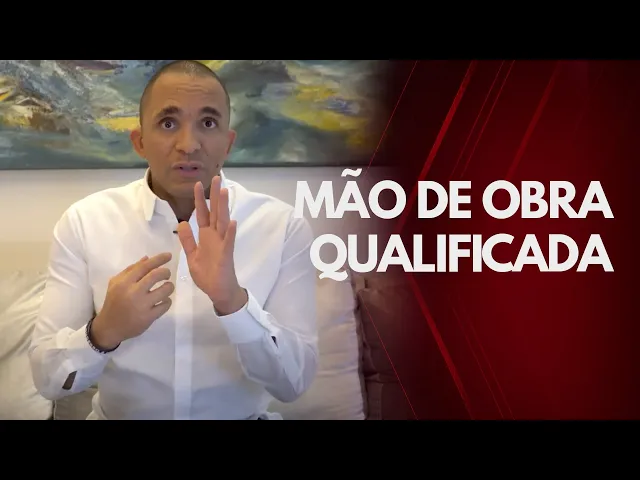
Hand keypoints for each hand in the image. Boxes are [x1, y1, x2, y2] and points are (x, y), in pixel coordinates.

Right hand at [90, 253, 173, 349]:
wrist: (109, 326)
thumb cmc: (114, 301)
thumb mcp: (116, 283)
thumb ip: (131, 270)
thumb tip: (147, 258)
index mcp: (124, 282)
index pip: (145, 266)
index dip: (159, 259)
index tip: (168, 255)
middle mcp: (133, 292)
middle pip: (156, 275)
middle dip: (166, 272)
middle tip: (167, 274)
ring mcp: (142, 306)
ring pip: (165, 290)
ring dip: (169, 286)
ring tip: (167, 287)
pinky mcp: (148, 317)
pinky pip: (165, 305)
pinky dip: (167, 301)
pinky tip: (164, 300)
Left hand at [176, 176, 246, 315]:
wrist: (218, 291)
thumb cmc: (207, 274)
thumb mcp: (192, 256)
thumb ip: (187, 240)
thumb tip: (182, 222)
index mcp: (206, 236)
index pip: (202, 214)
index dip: (199, 200)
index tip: (197, 184)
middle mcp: (215, 237)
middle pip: (215, 212)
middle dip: (215, 196)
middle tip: (216, 178)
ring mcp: (222, 244)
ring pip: (223, 222)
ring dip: (223, 207)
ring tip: (225, 192)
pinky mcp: (226, 255)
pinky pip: (229, 242)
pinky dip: (231, 232)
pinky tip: (232, 221)